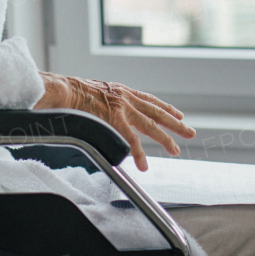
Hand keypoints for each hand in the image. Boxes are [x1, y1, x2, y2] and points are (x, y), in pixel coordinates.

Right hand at [34, 73, 195, 170]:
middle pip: (157, 112)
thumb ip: (102, 101)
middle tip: (190, 132)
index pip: (149, 100)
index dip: (165, 108)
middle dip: (175, 123)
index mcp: (121, 90)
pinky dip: (139, 153)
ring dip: (165, 139)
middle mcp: (126, 97)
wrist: (64, 89)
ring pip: (150, 126)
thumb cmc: (71, 91)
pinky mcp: (115, 118)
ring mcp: (122, 107)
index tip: (178, 114)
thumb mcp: (92, 92)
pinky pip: (131, 139)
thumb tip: (100, 109)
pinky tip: (144, 165)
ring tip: (176, 150)